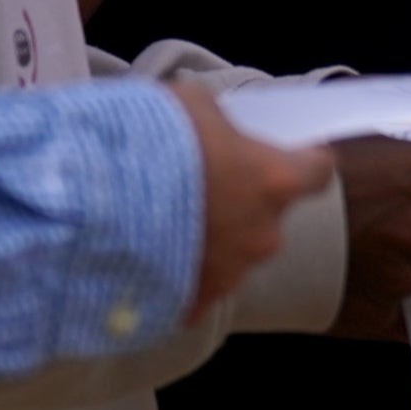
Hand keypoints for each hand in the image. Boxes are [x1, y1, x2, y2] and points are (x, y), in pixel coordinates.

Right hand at [172, 80, 336, 324]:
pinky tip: (149, 255)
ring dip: (213, 238)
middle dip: (244, 201)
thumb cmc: (151, 145)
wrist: (93, 207)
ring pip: (234, 253)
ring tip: (165, 221)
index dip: (304, 160)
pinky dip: (180, 273)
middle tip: (203, 184)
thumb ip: (220, 123)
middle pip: (269, 215)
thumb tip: (220, 134)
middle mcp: (263, 234)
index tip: (289, 153)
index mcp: (274, 181)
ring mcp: (230, 275)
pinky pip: (196, 287)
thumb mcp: (191, 105)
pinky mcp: (193, 304)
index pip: (317, 171)